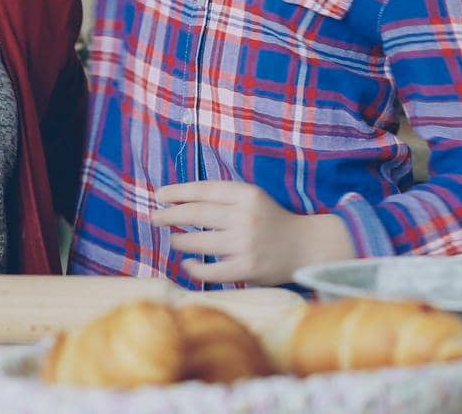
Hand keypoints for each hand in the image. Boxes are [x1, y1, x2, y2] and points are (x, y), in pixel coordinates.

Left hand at [151, 181, 355, 285]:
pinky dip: (194, 267)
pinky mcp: (247, 269)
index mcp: (247, 195)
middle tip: (154, 217)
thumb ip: (224, 198)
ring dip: (180, 240)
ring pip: (200, 241)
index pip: (203, 190)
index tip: (159, 196)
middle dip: (170, 215)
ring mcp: (245, 244)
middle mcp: (245, 217)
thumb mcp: (253, 198)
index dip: (177, 192)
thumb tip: (180, 201)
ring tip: (172, 239)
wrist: (307, 247)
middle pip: (197, 214)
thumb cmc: (272, 221)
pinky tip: (187, 263)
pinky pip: (211, 271)